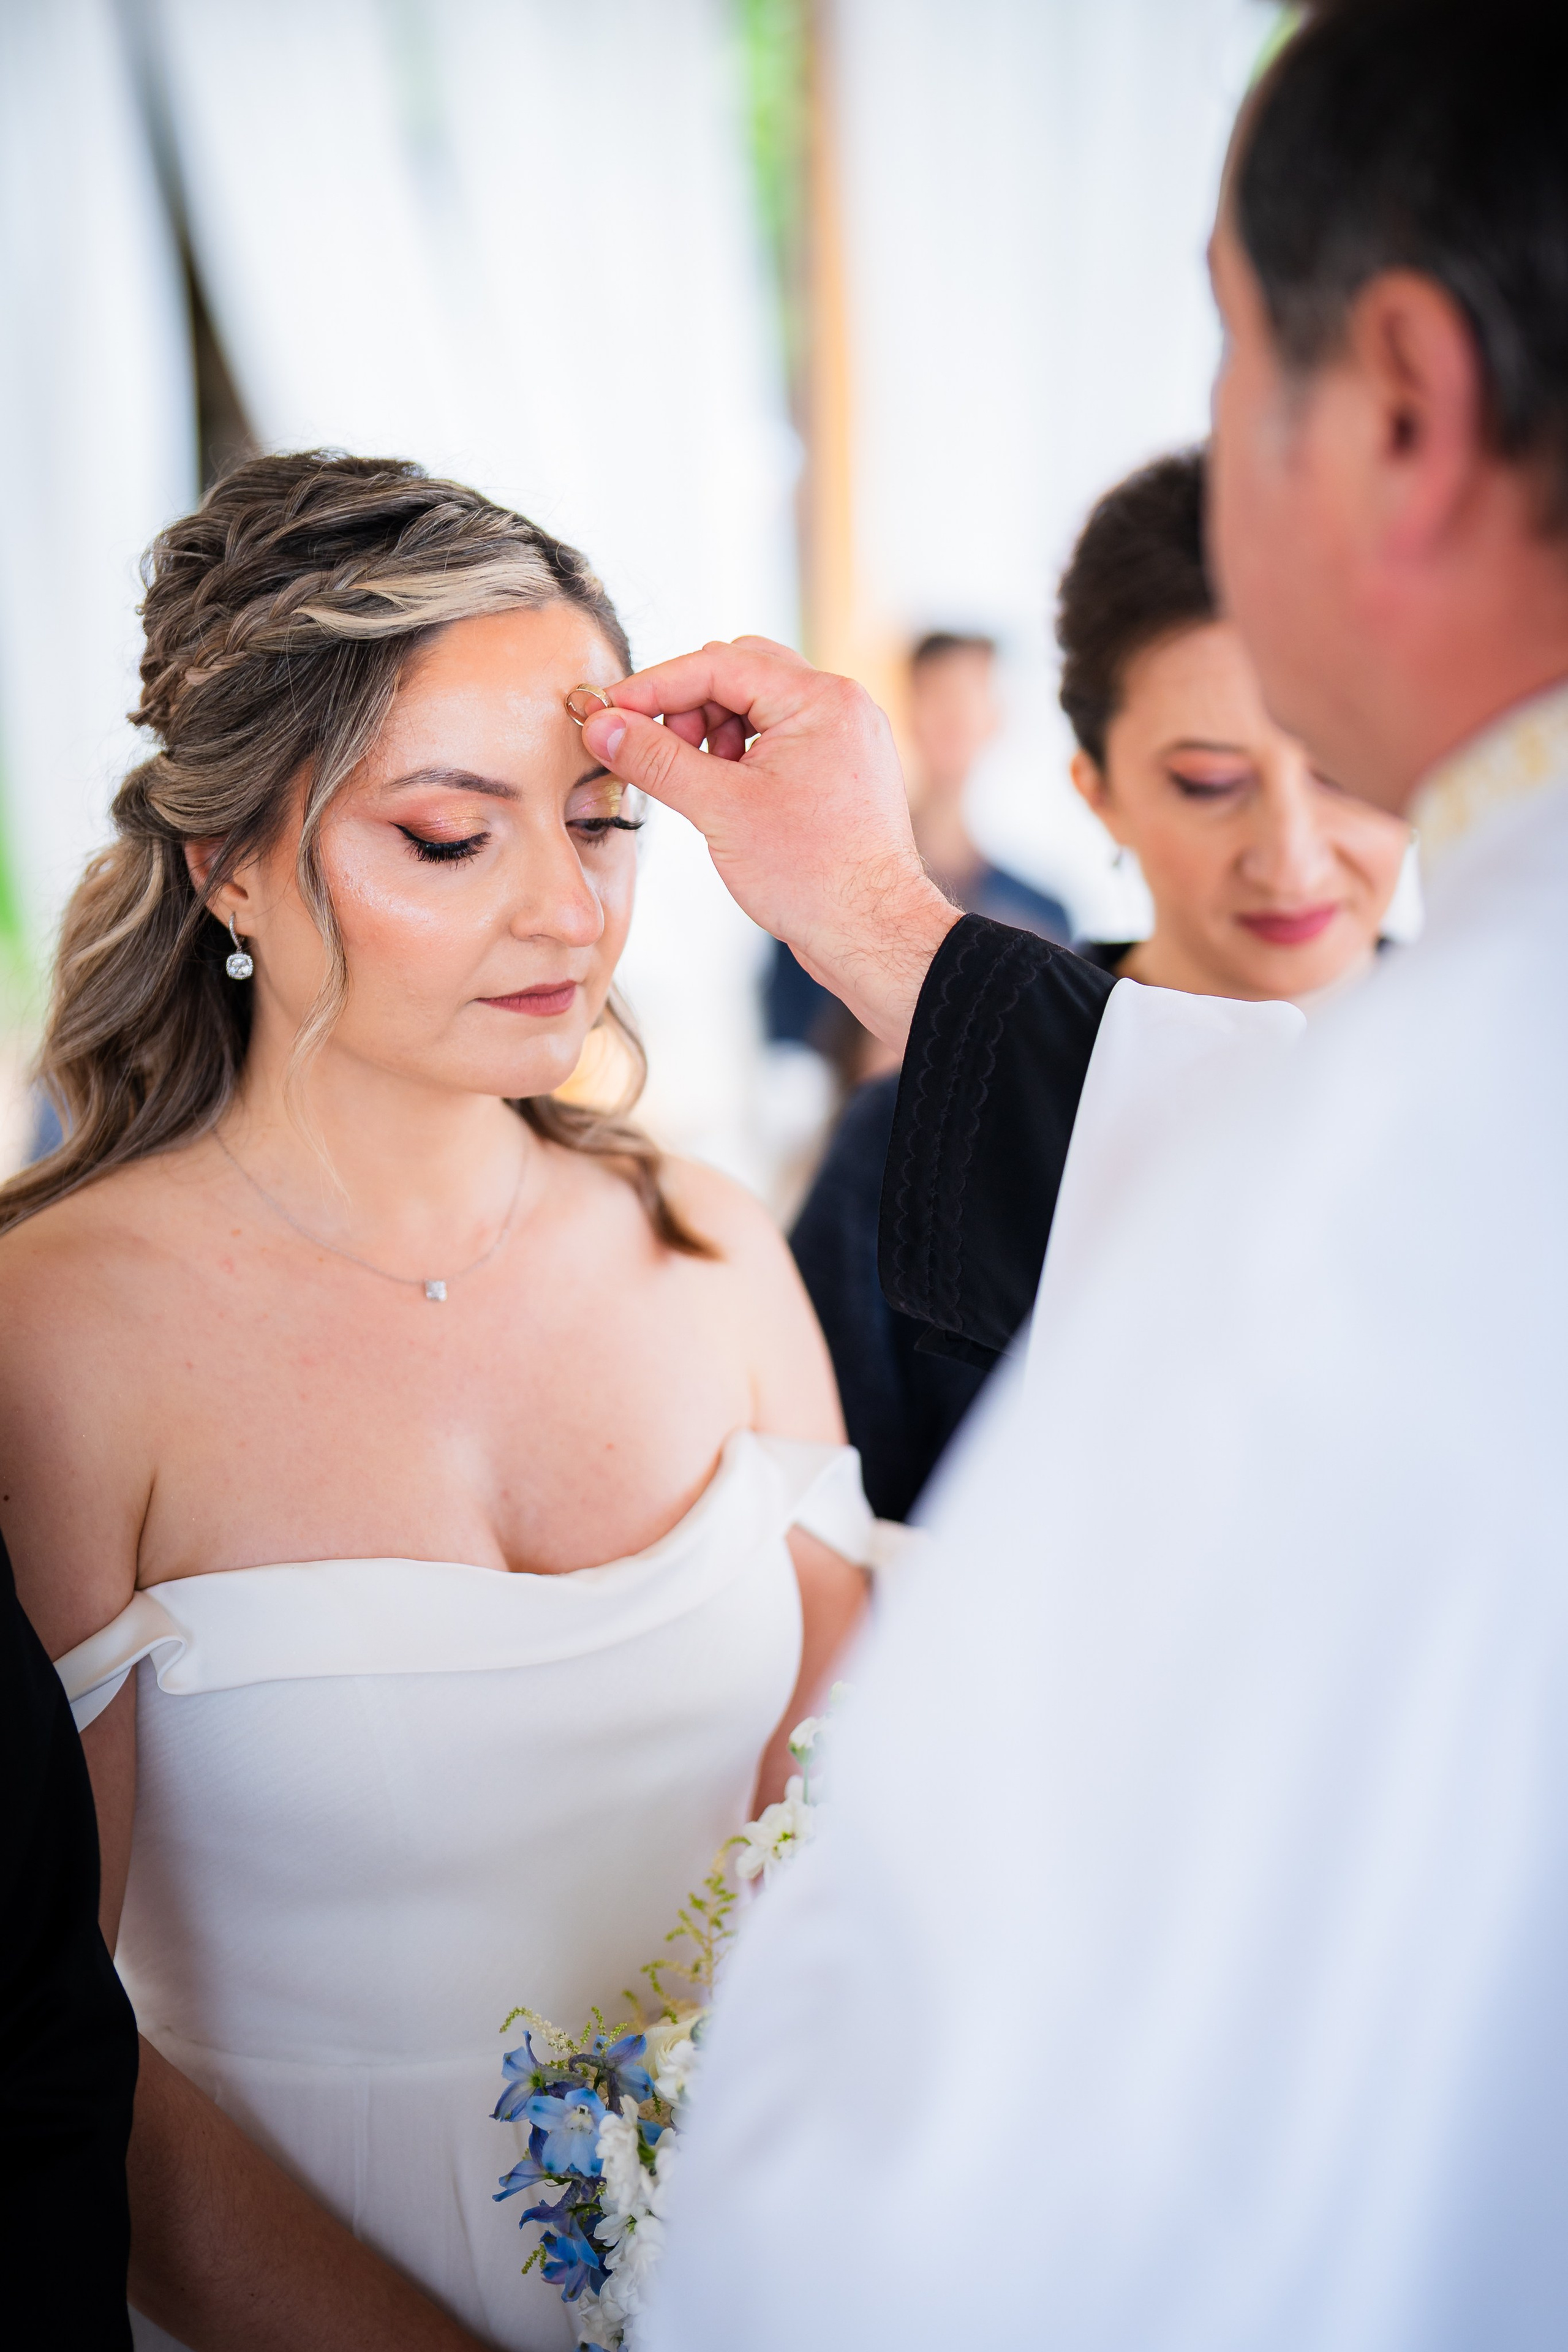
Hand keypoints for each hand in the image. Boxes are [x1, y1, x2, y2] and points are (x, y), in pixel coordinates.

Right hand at [581, 637, 959, 1048]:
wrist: (873, 934)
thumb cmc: (815, 876)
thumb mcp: (721, 810)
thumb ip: (656, 759)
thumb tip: (602, 726)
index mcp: (821, 700)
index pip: (719, 664)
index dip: (654, 686)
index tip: (608, 711)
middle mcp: (839, 707)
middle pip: (739, 673)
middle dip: (687, 707)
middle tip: (656, 753)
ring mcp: (842, 738)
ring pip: (756, 706)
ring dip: (711, 732)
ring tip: (696, 783)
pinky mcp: (837, 770)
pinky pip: (776, 739)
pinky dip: (738, 756)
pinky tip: (720, 796)